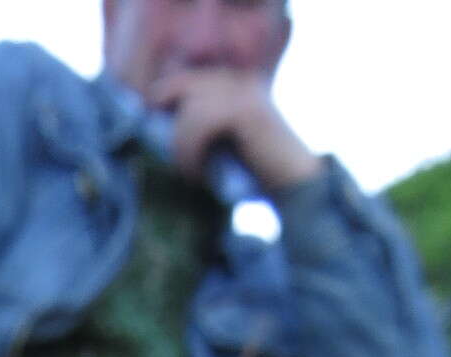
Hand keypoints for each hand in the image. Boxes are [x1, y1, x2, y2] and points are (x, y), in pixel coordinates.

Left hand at [149, 68, 321, 195]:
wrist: (295, 184)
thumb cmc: (257, 171)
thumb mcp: (222, 143)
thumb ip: (201, 126)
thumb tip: (159, 127)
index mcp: (234, 82)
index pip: (185, 79)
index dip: (164, 99)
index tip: (155, 130)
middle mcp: (239, 79)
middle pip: (182, 86)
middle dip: (170, 124)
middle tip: (176, 159)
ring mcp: (244, 91)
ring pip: (189, 108)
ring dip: (181, 147)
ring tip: (191, 173)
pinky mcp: (245, 110)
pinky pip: (200, 122)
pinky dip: (191, 152)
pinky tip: (198, 174)